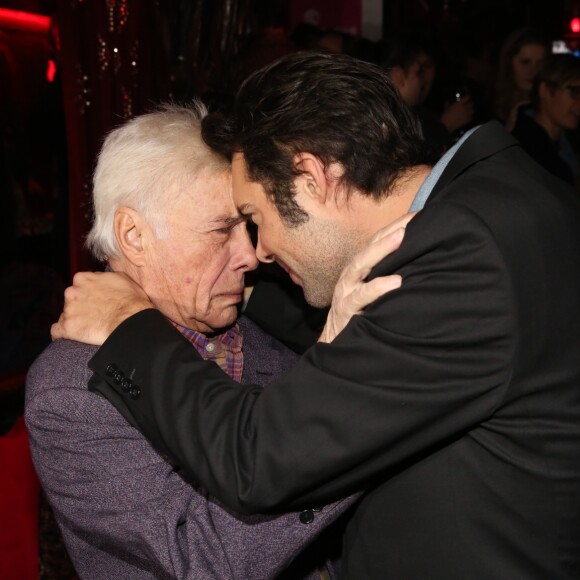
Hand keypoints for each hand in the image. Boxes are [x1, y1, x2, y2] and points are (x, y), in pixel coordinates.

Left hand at [51, 271, 153, 344]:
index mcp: (83, 278)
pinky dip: (62, 334)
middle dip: (80, 306)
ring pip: (66, 315)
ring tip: (89, 327)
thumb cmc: (131, 301)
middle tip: (94, 314)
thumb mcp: (122, 278)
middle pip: (71, 299)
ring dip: (75, 320)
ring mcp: (68, 310)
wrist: (130, 321)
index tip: (96, 300)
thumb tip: (102, 277)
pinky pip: (57, 331)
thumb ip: (105, 277)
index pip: (80, 285)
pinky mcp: (67, 327)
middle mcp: (72, 292)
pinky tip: (71, 336)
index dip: (88, 293)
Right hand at [319, 213, 414, 342]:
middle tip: (411, 220)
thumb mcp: (371, 293)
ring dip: (382, 250)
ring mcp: (346, 290)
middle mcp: (351, 275)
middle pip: (368, 247)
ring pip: (361, 265)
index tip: (417, 215)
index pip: (376, 242)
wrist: (334, 343)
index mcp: (359, 269)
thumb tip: (418, 264)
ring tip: (402, 238)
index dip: (395, 226)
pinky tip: (396, 282)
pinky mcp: (347, 309)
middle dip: (390, 232)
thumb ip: (387, 277)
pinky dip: (378, 287)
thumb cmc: (359, 316)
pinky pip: (362, 296)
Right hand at [440, 96, 473, 133]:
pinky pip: (471, 117)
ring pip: (472, 110)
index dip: (467, 97)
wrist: (447, 125)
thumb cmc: (445, 116)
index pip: (467, 97)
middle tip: (467, 105)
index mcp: (460, 103)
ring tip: (468, 112)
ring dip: (470, 111)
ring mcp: (467, 114)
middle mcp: (465, 107)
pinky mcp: (467, 120)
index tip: (467, 98)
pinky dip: (470, 117)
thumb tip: (447, 101)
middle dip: (470, 104)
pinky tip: (467, 118)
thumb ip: (448, 104)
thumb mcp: (446, 108)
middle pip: (471, 104)